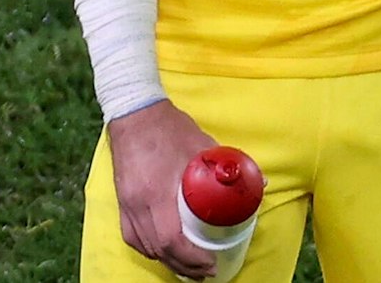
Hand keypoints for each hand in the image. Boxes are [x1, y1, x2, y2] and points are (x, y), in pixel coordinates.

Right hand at [107, 99, 219, 278]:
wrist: (134, 114)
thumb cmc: (169, 128)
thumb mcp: (202, 144)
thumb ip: (228, 164)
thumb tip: (259, 183)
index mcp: (157, 192)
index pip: (172, 239)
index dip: (192, 257)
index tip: (210, 263)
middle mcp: (138, 204)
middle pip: (159, 249)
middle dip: (184, 265)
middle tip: (205, 271)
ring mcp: (127, 204)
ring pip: (144, 246)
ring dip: (168, 260)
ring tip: (189, 266)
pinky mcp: (121, 202)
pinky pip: (133, 236)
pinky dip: (150, 248)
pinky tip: (164, 251)